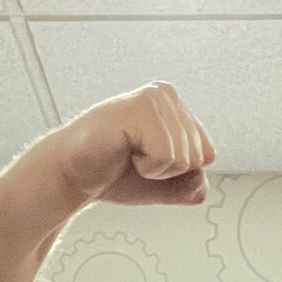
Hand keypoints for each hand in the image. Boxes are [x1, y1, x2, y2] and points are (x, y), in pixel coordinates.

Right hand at [42, 81, 215, 209]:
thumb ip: (191, 186)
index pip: (207, 154)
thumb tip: (202, 181)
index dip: (179, 172)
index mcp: (175, 106)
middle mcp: (166, 95)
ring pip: (185, 158)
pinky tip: (125, 152)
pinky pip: (168, 156)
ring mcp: (154, 98)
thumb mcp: (164, 185)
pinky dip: (148, 167)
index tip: (148, 162)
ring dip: (156, 170)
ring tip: (129, 155)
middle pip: (199, 156)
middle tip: (136, 160)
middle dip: (169, 172)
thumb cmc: (113, 173)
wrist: (74, 175)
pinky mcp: (141, 109)